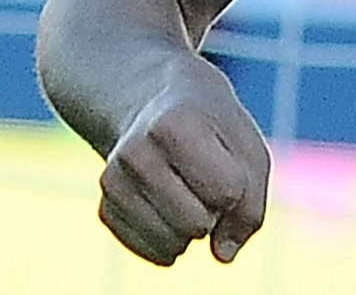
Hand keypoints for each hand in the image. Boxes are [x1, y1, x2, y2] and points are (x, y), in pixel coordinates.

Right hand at [98, 51, 270, 265]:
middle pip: (197, 224)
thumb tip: (223, 254)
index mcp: (173, 125)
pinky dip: (171, 240)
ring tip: (187, 190)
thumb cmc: (212, 126)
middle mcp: (135, 153)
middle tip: (205, 177)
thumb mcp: (247, 148)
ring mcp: (114, 181)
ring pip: (173, 245)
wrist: (155, 101)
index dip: (237, 184)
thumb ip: (250, 205)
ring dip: (193, 229)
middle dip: (214, 211)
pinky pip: (152, 252)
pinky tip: (169, 206)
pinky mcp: (106, 207)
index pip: (226, 190)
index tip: (223, 156)